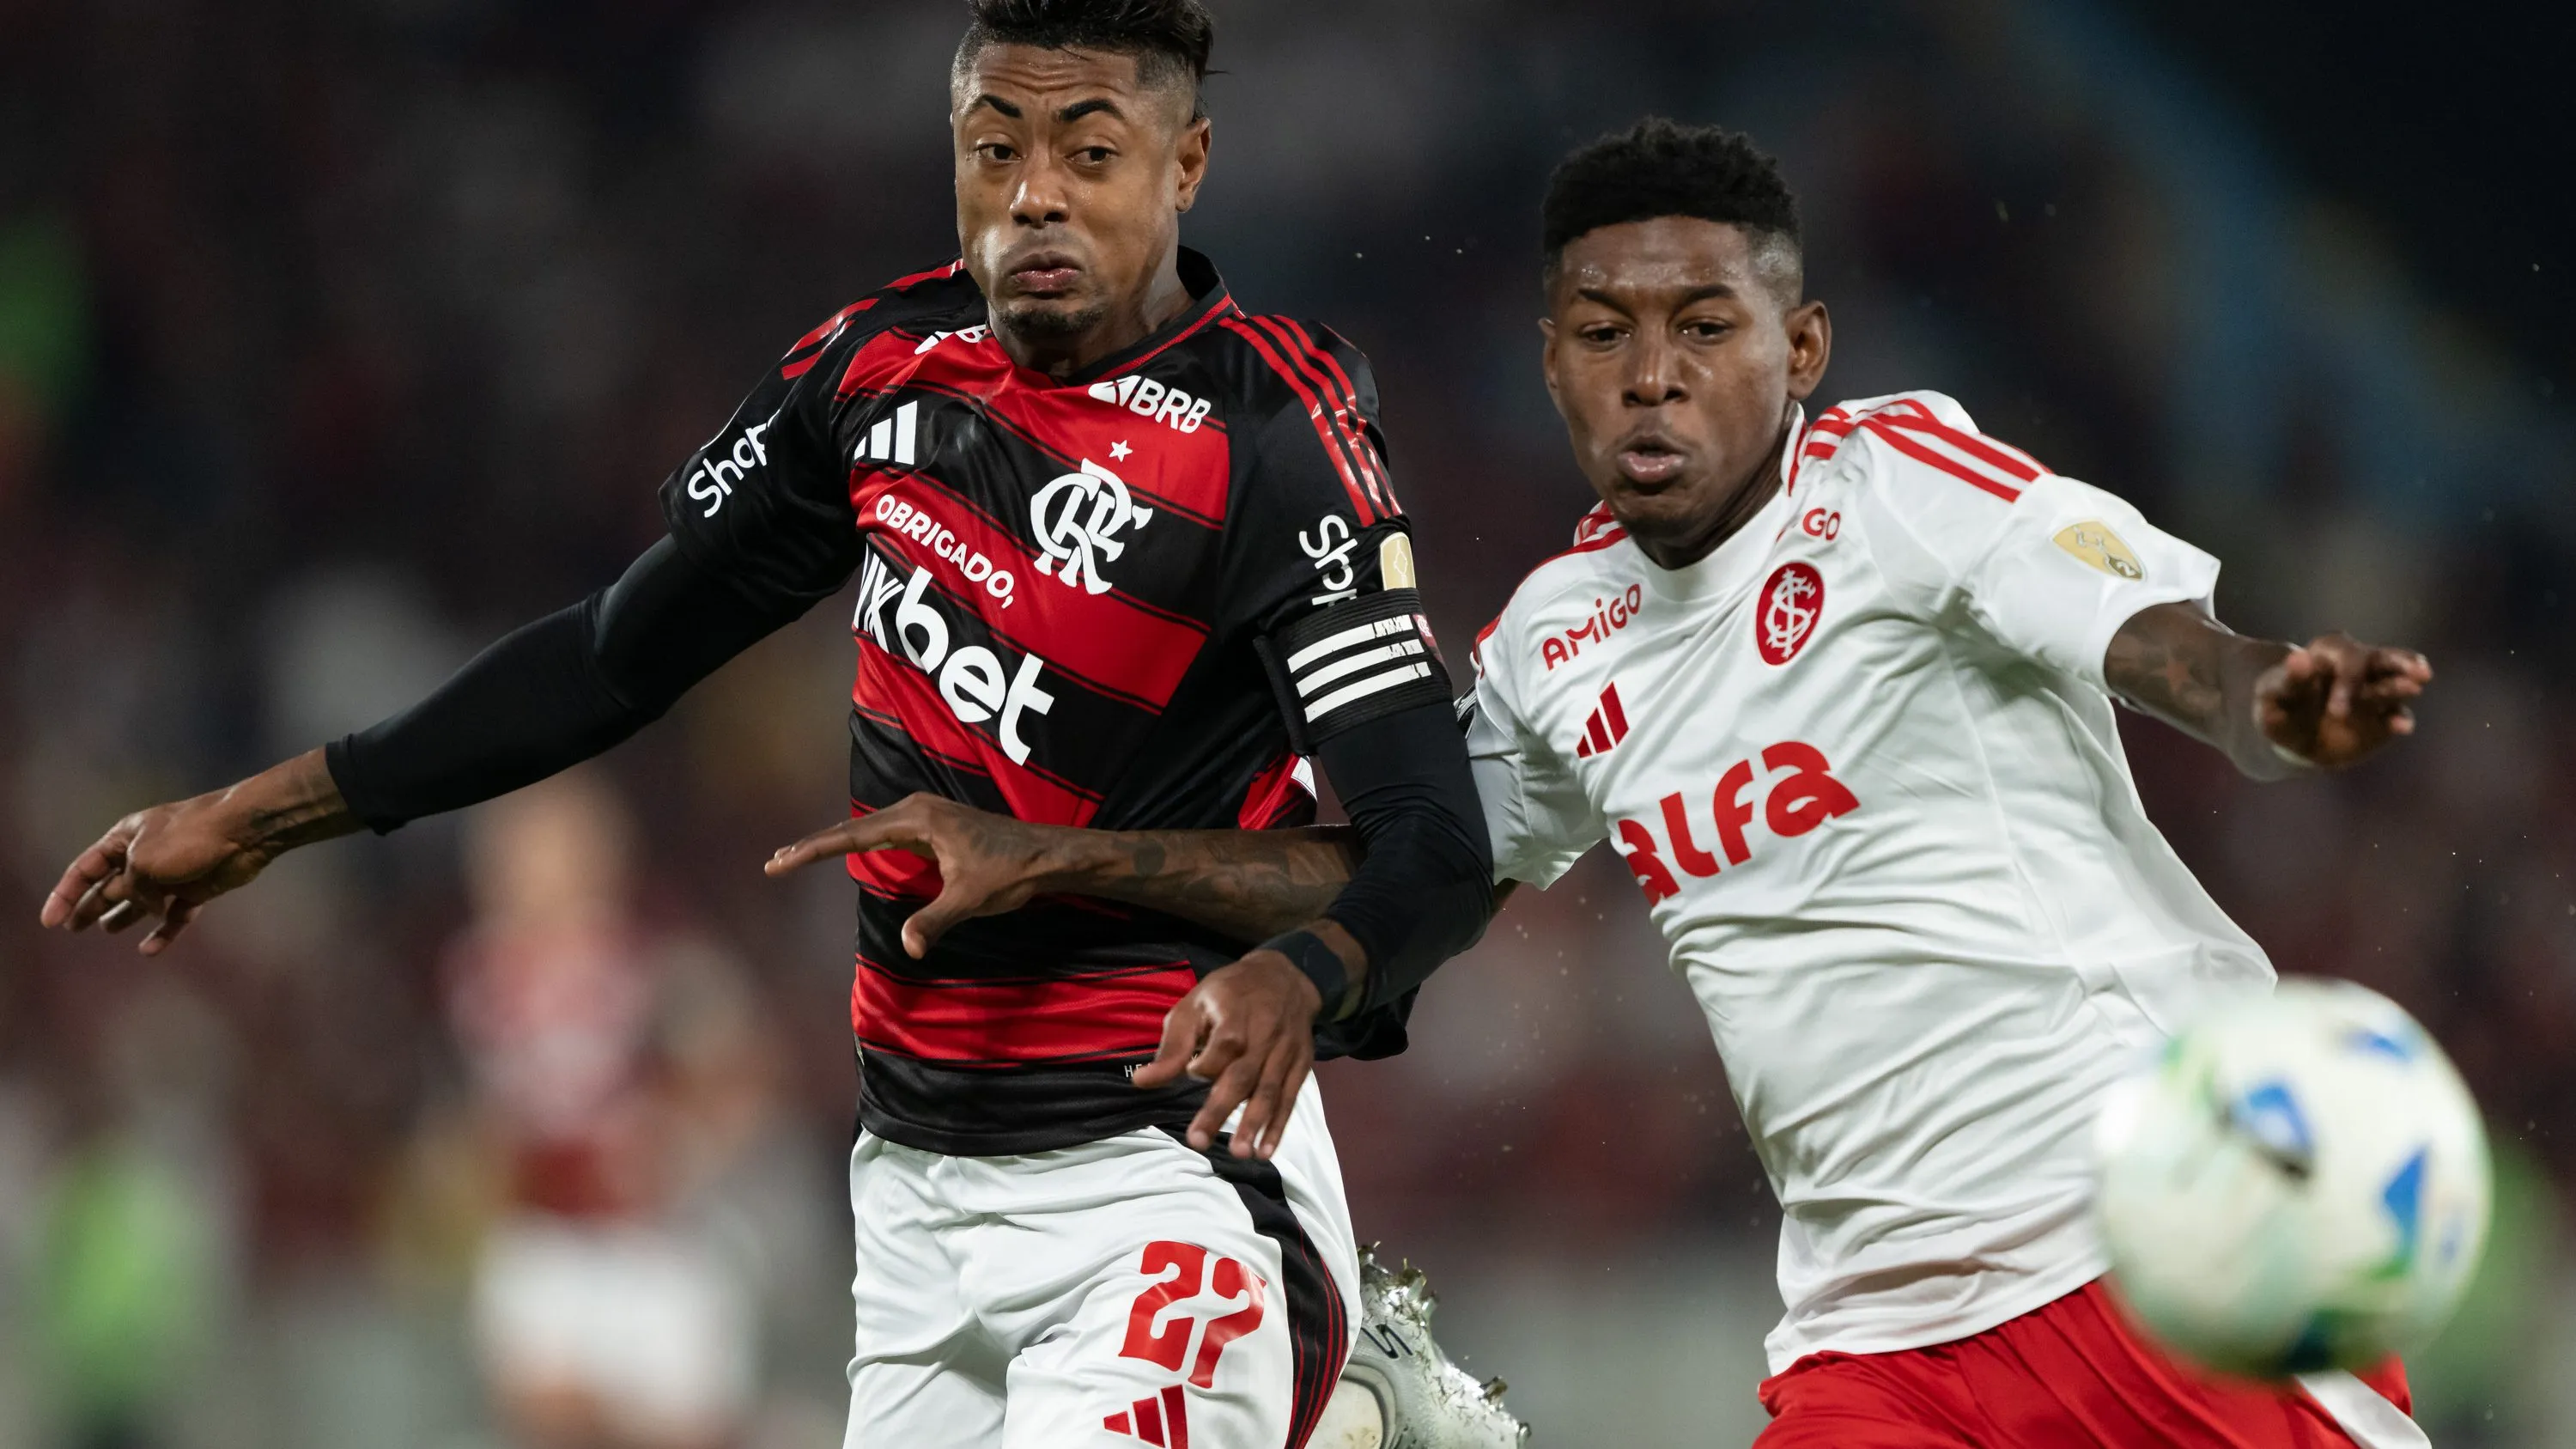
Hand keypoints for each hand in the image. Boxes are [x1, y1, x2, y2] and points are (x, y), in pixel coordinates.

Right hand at [40, 795, 282, 954]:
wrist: (242, 832)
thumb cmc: (188, 838)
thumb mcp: (144, 861)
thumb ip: (132, 887)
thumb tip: (144, 906)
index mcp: (124, 839)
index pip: (84, 869)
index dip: (64, 895)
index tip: (50, 922)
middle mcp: (145, 856)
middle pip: (110, 885)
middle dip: (90, 905)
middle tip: (72, 928)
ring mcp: (172, 873)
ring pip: (142, 900)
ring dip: (125, 915)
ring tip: (107, 929)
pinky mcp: (198, 888)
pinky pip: (176, 916)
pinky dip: (164, 933)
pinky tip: (149, 951)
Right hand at [766, 793, 1079, 957]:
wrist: (1046, 853)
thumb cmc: (1012, 872)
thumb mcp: (970, 898)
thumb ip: (935, 920)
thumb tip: (908, 947)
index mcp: (918, 819)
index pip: (851, 836)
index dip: (811, 851)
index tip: (779, 862)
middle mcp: (916, 809)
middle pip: (851, 829)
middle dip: (812, 846)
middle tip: (774, 862)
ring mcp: (924, 814)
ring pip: (866, 829)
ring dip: (832, 843)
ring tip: (796, 857)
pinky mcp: (932, 824)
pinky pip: (883, 832)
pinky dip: (857, 842)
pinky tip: (843, 851)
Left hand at [1132, 950, 1323, 1160]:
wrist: (1286, 976)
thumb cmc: (1229, 993)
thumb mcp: (1194, 1005)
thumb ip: (1172, 1047)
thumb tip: (1143, 1082)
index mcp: (1235, 1015)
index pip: (1222, 1047)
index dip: (1203, 1066)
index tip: (1188, 1072)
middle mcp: (1265, 1035)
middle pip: (1242, 1075)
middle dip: (1220, 1109)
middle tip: (1198, 1141)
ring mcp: (1286, 1052)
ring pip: (1269, 1091)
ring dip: (1254, 1124)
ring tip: (1239, 1153)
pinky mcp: (1300, 1065)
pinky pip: (1290, 1098)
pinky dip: (1279, 1125)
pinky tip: (1265, 1150)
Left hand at [2254, 634, 2432, 770]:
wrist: (2291, 736)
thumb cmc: (2281, 707)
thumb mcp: (2274, 695)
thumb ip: (2288, 679)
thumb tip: (2298, 657)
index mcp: (2330, 654)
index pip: (2349, 657)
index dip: (2348, 680)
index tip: (2336, 712)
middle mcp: (2358, 667)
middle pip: (2384, 659)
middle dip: (2402, 663)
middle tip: (2420, 671)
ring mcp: (2374, 691)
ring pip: (2395, 684)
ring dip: (2404, 687)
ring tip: (2416, 688)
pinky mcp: (2383, 717)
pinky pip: (2396, 716)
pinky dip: (2400, 720)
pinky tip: (2402, 727)